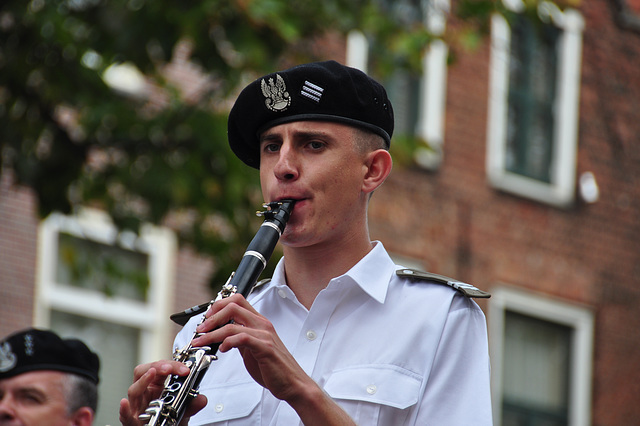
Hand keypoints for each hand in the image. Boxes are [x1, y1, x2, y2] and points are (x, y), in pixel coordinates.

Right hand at [119, 361, 206, 425]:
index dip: (171, 365)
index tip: (185, 369)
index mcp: (156, 385)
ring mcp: (137, 405)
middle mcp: (145, 392)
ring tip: (151, 374)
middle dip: (156, 366)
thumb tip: (201, 399)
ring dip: (143, 381)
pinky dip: (124, 409)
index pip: (160, 368)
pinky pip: (125, 415)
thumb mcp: (184, 409)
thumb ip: (193, 403)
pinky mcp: (132, 421)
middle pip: (143, 372)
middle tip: (168, 368)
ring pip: (134, 390)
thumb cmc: (171, 418)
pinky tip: (125, 403)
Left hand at [191, 294, 305, 401]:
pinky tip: (223, 349)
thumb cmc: (274, 368)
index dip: (218, 306)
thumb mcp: (253, 348)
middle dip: (212, 316)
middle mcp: (262, 324)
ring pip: (232, 324)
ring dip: (212, 333)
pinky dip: (228, 342)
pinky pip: (242, 338)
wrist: (292, 383)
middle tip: (201, 329)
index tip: (207, 318)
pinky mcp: (265, 347)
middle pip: (233, 306)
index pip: (237, 301)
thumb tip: (223, 335)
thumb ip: (240, 338)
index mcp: (259, 322)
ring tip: (202, 341)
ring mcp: (264, 335)